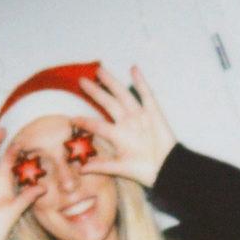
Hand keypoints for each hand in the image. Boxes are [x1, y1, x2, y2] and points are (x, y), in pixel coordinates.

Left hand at [78, 64, 175, 188]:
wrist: (167, 169)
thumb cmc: (145, 170)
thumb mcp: (120, 168)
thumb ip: (101, 166)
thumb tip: (81, 169)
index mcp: (118, 135)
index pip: (97, 125)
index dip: (84, 121)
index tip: (71, 118)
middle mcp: (126, 122)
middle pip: (107, 103)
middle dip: (95, 92)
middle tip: (81, 80)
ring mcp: (139, 116)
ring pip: (122, 95)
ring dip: (111, 83)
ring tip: (100, 70)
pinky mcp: (153, 112)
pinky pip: (146, 94)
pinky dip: (140, 82)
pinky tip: (133, 69)